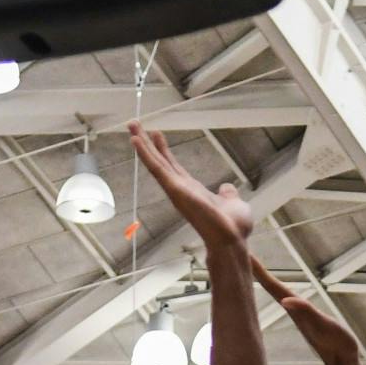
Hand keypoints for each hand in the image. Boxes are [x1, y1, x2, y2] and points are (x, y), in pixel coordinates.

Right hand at [129, 121, 253, 247]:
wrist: (232, 240)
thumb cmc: (232, 228)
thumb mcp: (233, 203)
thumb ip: (227, 194)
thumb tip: (227, 188)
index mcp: (192, 190)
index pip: (173, 167)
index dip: (163, 151)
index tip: (155, 134)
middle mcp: (180, 189)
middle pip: (159, 162)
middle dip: (146, 143)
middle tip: (134, 124)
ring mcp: (176, 190)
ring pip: (155, 163)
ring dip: (142, 145)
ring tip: (132, 126)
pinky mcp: (175, 190)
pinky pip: (157, 170)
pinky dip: (146, 155)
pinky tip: (136, 141)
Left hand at [252, 261, 360, 364]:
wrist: (343, 361)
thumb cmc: (336, 343)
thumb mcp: (323, 326)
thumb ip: (306, 312)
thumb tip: (284, 300)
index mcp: (295, 307)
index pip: (273, 285)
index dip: (259, 270)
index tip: (245, 254)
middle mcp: (293, 309)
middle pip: (271, 286)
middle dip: (257, 270)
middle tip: (242, 252)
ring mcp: (298, 314)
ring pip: (277, 292)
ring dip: (264, 278)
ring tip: (253, 265)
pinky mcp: (304, 318)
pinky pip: (287, 298)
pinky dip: (278, 289)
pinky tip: (275, 287)